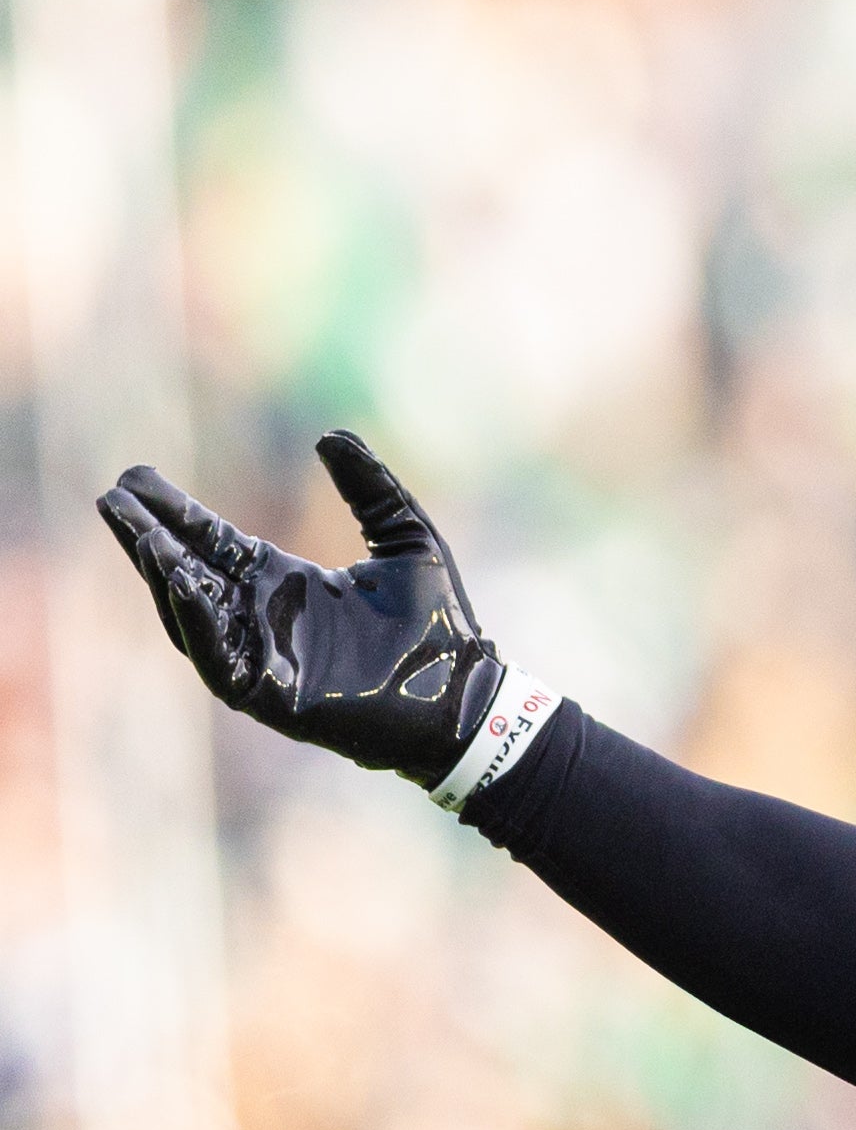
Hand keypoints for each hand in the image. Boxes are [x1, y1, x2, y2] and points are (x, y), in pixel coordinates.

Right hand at [95, 430, 502, 786]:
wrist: (468, 693)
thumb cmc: (441, 622)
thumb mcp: (407, 536)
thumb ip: (370, 487)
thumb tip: (329, 434)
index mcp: (287, 582)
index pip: (215, 541)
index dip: (175, 511)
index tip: (135, 476)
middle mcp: (264, 617)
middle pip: (188, 571)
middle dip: (148, 536)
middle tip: (112, 497)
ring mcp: (263, 657)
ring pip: (192, 612)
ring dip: (162, 574)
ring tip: (139, 534)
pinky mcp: (269, 694)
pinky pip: (218, 656)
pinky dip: (196, 620)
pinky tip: (178, 582)